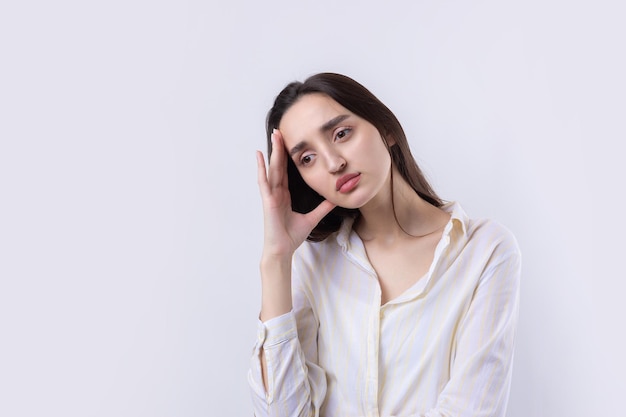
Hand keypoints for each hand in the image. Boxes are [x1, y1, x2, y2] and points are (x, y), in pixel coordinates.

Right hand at [256, 129, 335, 258]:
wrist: (282, 250)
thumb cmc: (292, 236)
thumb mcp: (313, 218)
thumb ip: (323, 208)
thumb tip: (336, 199)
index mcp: (284, 195)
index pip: (286, 171)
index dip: (287, 156)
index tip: (290, 141)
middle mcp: (276, 192)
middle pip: (278, 165)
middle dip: (280, 148)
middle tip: (281, 130)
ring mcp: (270, 195)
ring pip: (272, 169)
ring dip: (272, 151)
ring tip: (274, 135)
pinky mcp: (267, 201)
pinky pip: (263, 181)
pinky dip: (261, 168)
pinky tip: (259, 155)